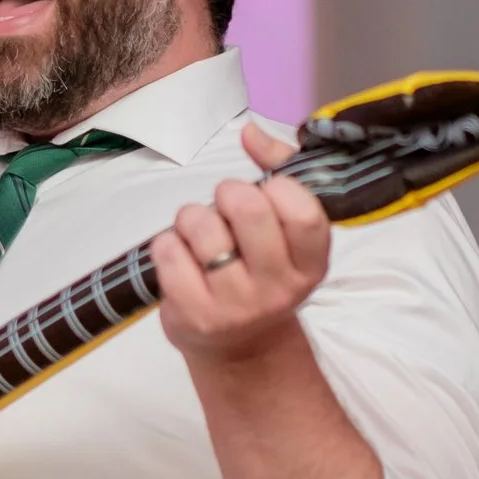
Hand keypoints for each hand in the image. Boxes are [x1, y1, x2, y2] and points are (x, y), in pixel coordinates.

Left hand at [153, 124, 333, 364]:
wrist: (240, 348)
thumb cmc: (260, 269)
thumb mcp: (284, 229)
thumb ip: (277, 170)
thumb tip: (250, 131)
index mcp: (311, 264)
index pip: (304, 213)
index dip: (278, 188)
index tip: (266, 192)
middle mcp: (280, 289)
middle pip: (249, 211)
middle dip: (228, 194)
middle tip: (225, 205)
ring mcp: (238, 306)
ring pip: (203, 228)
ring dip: (192, 219)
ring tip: (198, 234)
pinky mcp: (196, 317)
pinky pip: (169, 254)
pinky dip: (167, 245)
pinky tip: (180, 256)